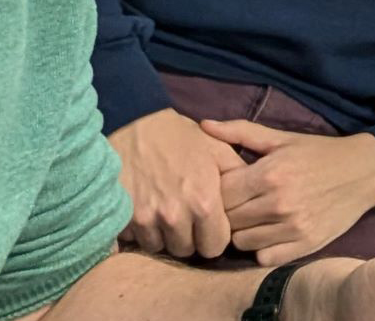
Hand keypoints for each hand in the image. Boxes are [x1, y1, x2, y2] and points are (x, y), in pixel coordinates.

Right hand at [109, 108, 244, 258]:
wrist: (134, 122)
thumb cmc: (179, 136)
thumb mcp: (217, 150)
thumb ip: (237, 177)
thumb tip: (254, 198)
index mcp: (203, 202)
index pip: (214, 247)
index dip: (213, 238)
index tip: (208, 227)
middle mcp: (174, 216)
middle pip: (185, 251)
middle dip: (187, 238)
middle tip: (184, 218)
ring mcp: (145, 219)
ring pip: (158, 247)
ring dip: (161, 236)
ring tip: (163, 213)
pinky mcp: (120, 218)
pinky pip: (132, 239)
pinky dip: (138, 230)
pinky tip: (142, 211)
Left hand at [204, 119, 374, 265]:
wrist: (364, 171)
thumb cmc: (319, 152)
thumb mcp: (281, 138)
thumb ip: (240, 132)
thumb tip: (203, 125)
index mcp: (269, 174)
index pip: (220, 194)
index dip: (217, 191)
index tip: (227, 188)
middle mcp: (278, 203)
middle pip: (228, 220)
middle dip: (228, 212)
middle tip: (238, 204)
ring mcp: (293, 227)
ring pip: (242, 242)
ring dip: (243, 232)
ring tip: (253, 219)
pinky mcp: (305, 245)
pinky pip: (264, 257)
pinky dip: (262, 248)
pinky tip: (269, 233)